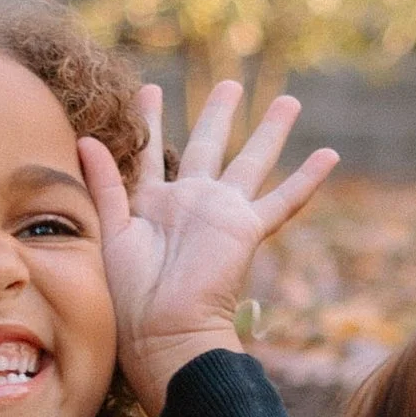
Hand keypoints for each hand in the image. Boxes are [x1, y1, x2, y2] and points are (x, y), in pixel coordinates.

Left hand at [75, 79, 337, 416]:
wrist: (162, 332)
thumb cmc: (128, 296)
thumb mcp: (110, 229)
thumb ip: (103, 183)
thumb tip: (85, 138)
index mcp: (154, 204)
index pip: (153, 152)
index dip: (151, 119)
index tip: (150, 87)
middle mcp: (192, 202)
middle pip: (208, 145)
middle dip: (219, 114)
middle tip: (231, 84)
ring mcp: (222, 213)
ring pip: (251, 162)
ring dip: (270, 132)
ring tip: (289, 101)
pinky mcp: (246, 229)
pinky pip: (283, 200)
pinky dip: (307, 179)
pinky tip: (329, 155)